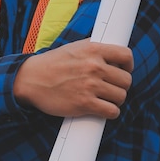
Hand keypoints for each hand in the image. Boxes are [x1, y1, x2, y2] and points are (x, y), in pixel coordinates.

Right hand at [13, 39, 132, 118]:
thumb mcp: (74, 48)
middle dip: (121, 86)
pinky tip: (103, 109)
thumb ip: (94, 49)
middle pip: (126, 80)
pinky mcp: (84, 104)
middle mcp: (94, 66)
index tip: (124, 71)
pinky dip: (110, 112)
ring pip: (121, 96)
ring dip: (115, 100)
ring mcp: (90, 86)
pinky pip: (111, 111)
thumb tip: (113, 55)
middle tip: (110, 88)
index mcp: (93, 49)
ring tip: (105, 99)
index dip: (128, 65)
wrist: (31, 80)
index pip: (126, 55)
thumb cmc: (52, 64)